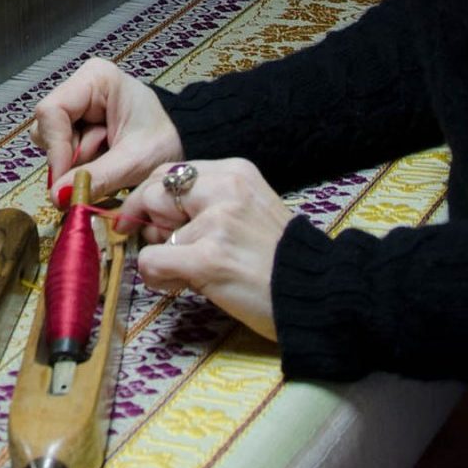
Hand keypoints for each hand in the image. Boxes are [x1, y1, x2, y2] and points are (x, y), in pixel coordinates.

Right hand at [31, 58, 181, 202]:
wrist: (184, 141)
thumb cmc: (166, 141)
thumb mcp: (134, 161)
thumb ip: (96, 177)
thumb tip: (58, 196)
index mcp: (95, 79)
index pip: (52, 111)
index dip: (55, 147)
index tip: (65, 181)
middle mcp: (81, 86)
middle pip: (48, 126)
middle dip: (68, 157)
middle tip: (94, 174)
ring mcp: (78, 104)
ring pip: (52, 140)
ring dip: (76, 162)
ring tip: (108, 162)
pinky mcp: (79, 122)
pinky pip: (64, 148)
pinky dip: (81, 163)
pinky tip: (104, 161)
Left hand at [122, 159, 287, 341]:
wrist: (318, 295)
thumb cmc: (279, 261)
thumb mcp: (248, 211)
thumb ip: (206, 205)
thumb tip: (149, 218)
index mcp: (235, 173)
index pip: (168, 173)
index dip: (152, 200)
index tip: (153, 222)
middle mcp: (226, 190)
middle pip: (152, 194)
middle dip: (151, 225)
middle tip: (172, 250)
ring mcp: (217, 223)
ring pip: (152, 235)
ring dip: (163, 260)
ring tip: (194, 274)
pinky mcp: (209, 258)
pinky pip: (152, 261)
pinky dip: (158, 277)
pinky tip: (184, 284)